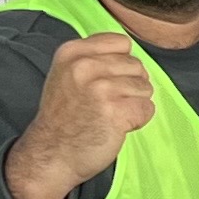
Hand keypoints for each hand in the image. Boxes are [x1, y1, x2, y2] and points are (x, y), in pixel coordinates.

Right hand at [7, 32, 158, 198]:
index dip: (122, 64)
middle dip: (129, 86)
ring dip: (134, 105)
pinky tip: (118, 127)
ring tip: (110, 116)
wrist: (51, 155)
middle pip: (136, 65)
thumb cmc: (64, 119)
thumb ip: (93, 58)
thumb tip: (130, 54)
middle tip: (106, 105)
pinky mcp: (115, 111)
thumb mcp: (66, 75)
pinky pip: (147, 108)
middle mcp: (85, 66)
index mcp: (72, 52)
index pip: (121, 42)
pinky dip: (138, 120)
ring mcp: (100, 88)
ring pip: (144, 87)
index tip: (106, 82)